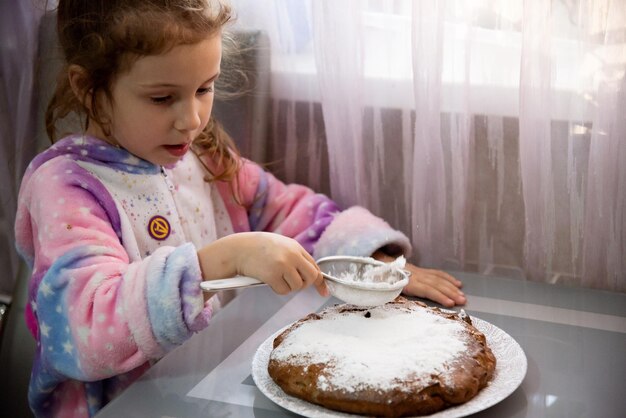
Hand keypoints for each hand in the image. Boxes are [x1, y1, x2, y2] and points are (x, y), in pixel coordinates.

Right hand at [198, 232, 327, 296]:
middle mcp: (292, 255)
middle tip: (292, 282)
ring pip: (297, 286)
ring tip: (275, 277)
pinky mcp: (272, 275)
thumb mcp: (281, 245)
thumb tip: (311, 275)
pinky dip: (277, 289)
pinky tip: (268, 279)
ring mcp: (283, 265)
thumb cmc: (259, 248)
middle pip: (311, 278)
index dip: (320, 281)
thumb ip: (296, 256)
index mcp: (296, 247)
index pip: (315, 267)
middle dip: (304, 284)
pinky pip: (283, 291)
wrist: (239, 249)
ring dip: (288, 286)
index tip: (324, 292)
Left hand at [372, 252, 464, 307]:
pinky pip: (437, 273)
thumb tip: (401, 303)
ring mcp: (421, 272)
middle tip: (463, 301)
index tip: (450, 303)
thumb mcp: (387, 289)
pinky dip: (448, 278)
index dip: (438, 296)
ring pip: (439, 279)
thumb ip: (395, 294)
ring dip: (452, 288)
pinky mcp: (423, 271)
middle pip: (436, 284)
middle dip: (451, 293)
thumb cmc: (385, 281)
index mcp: (408, 282)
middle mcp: (417, 276)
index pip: (427, 290)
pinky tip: (457, 284)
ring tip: (463, 295)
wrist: (382, 265)